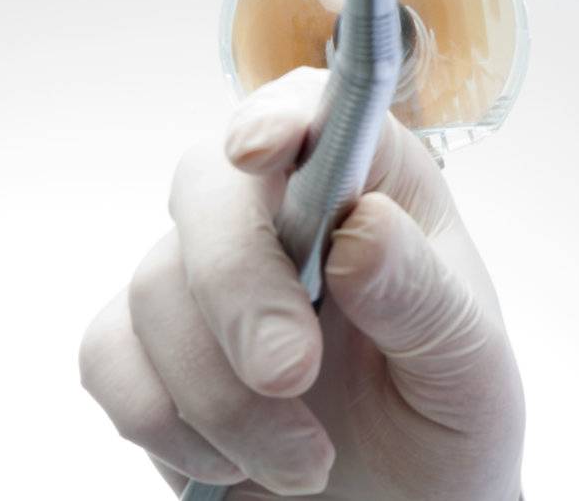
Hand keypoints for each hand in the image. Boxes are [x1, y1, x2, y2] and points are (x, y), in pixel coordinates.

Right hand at [78, 68, 524, 497]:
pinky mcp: (153, 350)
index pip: (319, 113)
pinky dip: (165, 422)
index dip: (280, 116)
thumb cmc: (450, 420)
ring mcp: (211, 277)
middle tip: (293, 376)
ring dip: (223, 394)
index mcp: (379, 189)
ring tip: (308, 463)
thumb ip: (421, 297)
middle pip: (212, 193)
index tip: (263, 152)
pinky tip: (235, 465)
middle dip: (240, 289)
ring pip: (157, 286)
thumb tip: (363, 229)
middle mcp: (286, 215)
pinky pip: (110, 357)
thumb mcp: (468, 365)